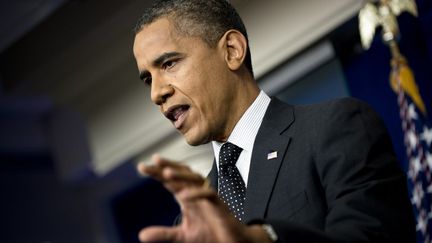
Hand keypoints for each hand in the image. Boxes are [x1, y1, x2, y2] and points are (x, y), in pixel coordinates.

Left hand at [136, 154, 271, 242]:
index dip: (158, 172)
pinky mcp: (219, 205)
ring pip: (196, 179)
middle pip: (183, 173)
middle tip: (153, 161)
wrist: (232, 242)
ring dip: (181, 175)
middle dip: (168, 166)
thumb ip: (163, 233)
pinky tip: (183, 196)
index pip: (171, 180)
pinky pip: (208, 194)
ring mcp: (208, 197)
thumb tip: (140, 235)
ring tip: (166, 174)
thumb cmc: (210, 234)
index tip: (142, 166)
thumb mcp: (182, 235)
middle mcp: (197, 192)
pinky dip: (196, 194)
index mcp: (187, 196)